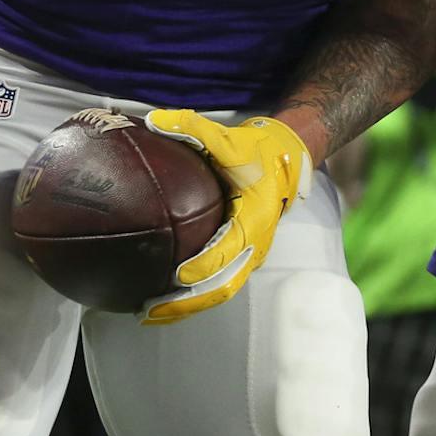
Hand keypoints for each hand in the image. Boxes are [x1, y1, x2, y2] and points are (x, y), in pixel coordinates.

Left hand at [138, 111, 312, 324]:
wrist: (286, 158)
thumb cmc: (255, 149)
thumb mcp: (228, 138)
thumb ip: (192, 129)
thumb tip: (154, 120)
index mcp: (254, 217)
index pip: (228, 250)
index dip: (204, 265)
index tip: (176, 276)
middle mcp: (255, 243)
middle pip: (222, 286)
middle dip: (186, 304)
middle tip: (149, 311)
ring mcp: (250, 254)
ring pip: (220, 291)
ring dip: (187, 307)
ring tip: (150, 314)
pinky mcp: (242, 255)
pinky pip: (219, 283)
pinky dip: (194, 297)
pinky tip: (164, 298)